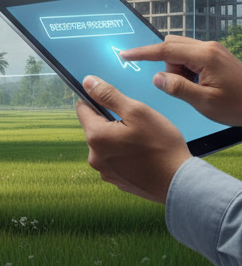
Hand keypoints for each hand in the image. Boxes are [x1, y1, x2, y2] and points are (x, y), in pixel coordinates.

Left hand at [75, 75, 190, 203]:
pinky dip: (125, 155)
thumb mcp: (137, 112)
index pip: (82, 108)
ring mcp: (106, 172)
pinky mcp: (118, 181)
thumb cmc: (162, 146)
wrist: (182, 184)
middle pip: (94, 127)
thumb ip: (108, 95)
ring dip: (118, 139)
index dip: (98, 101)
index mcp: (95, 137)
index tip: (117, 105)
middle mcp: (94, 157)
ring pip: (106, 144)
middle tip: (136, 126)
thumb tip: (87, 82)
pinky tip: (144, 156)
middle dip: (111, 122)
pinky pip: (116, 160)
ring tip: (142, 142)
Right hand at [117, 36, 241, 127]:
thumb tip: (157, 77)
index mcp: (204, 56)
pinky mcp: (216, 55)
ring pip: (180, 50)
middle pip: (171, 46)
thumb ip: (178, 88)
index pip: (164, 50)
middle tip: (179, 86)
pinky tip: (200, 84)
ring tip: (193, 88)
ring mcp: (213, 49)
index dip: (142, 53)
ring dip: (177, 67)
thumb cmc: (238, 106)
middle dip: (166, 65)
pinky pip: (191, 55)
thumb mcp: (205, 102)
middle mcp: (207, 47)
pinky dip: (187, 68)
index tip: (124, 55)